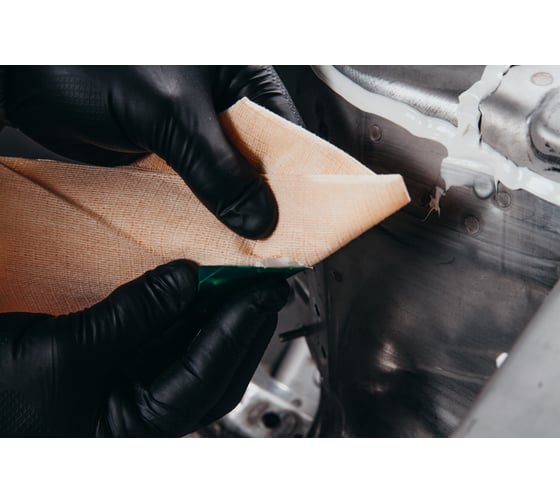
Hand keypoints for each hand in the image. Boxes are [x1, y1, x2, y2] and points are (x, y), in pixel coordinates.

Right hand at [0, 260, 288, 436]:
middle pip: (212, 367)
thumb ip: (132, 316)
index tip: (262, 292)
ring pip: (191, 350)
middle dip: (243, 326)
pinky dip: (183, 311)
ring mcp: (129, 386)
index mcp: (135, 428)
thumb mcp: (64, 354)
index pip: (207, 376)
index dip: (238, 329)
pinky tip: (195, 287)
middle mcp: (140, 411)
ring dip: (217, 314)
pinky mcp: (115, 362)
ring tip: (242, 281)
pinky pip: (162, 337)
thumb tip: (185, 281)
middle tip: (268, 287)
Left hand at [3, 66, 301, 237]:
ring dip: (231, 212)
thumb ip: (216, 166)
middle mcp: (221, 106)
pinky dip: (201, 214)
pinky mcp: (168, 156)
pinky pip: (196, 191)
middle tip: (270, 241)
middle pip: (259, 163)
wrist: (27, 77)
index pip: (286, 132)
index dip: (297, 178)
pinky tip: (205, 236)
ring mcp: (194, 133)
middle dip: (263, 202)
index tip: (300, 219)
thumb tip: (257, 217)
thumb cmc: (92, 60)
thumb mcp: (169, 110)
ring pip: (228, 181)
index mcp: (238, 75)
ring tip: (240, 246)